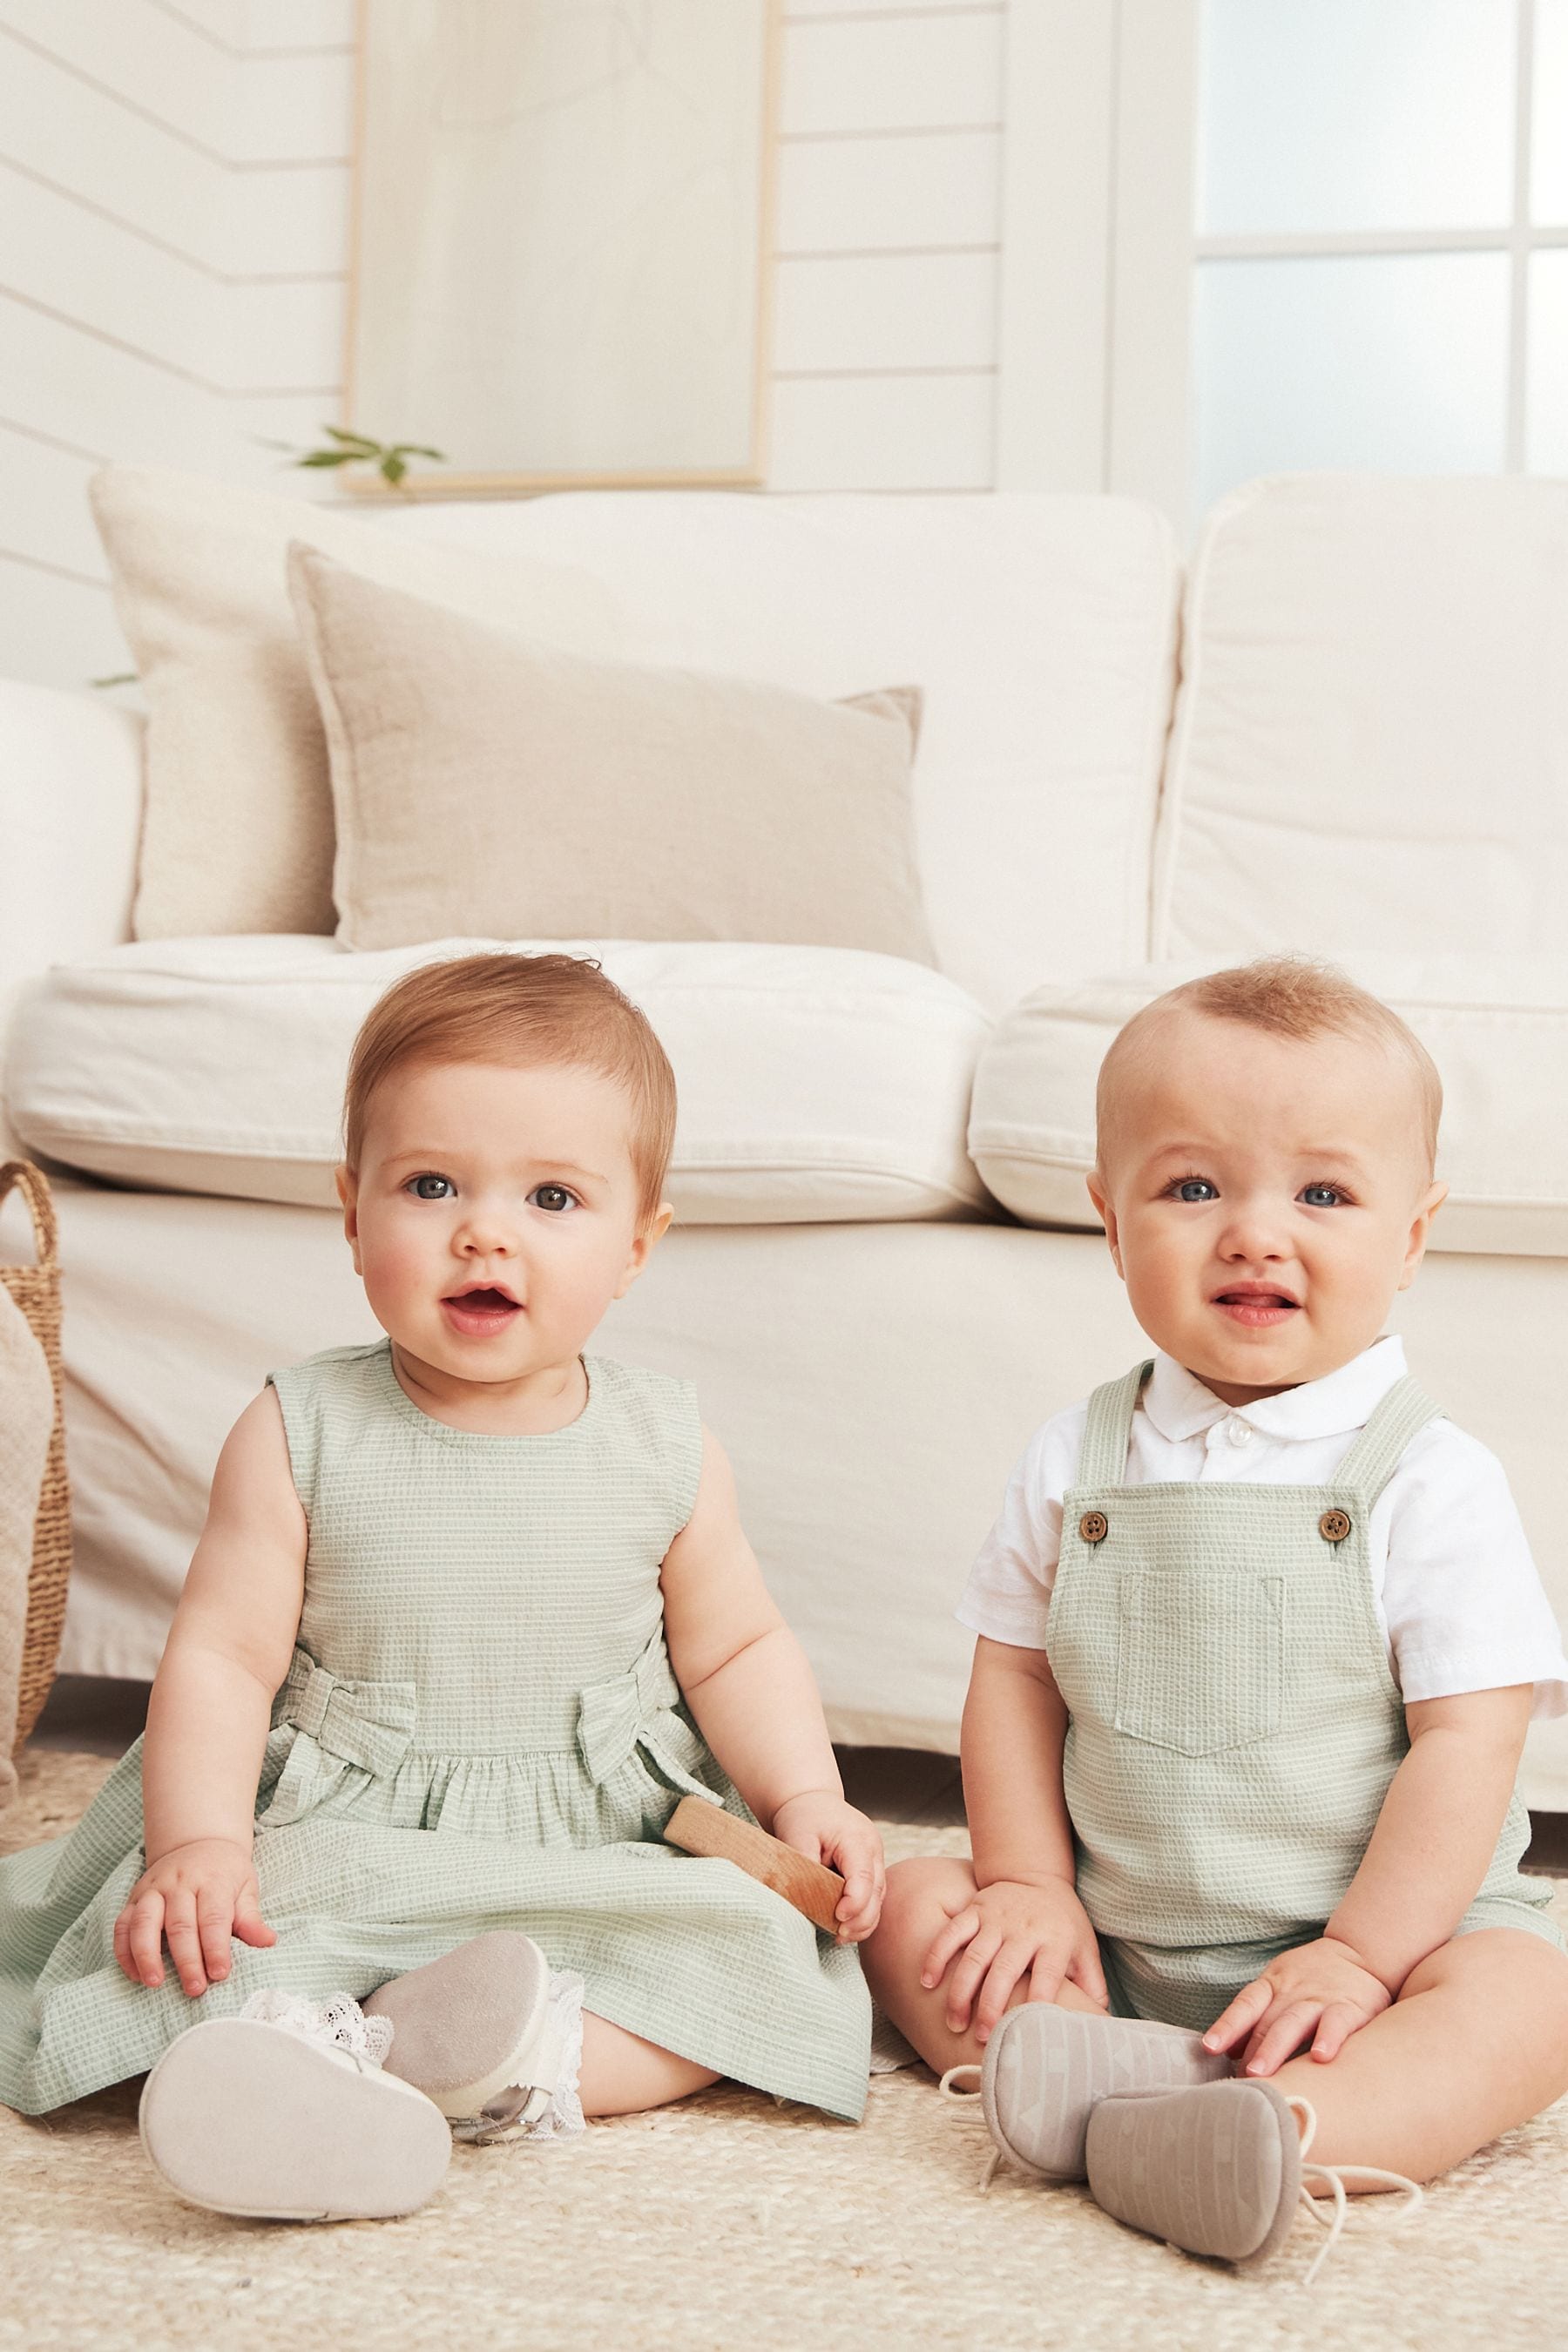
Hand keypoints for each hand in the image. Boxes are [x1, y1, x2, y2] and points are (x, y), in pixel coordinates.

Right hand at [113, 1837, 275, 1996]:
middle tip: (194, 1988)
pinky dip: (124, 1951)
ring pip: (144, 1922)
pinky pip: (122, 1925)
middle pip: (180, 1924)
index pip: (214, 1917)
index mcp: (212, 1880)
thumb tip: (268, 1942)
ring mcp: (153, 1889)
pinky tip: (134, 1974)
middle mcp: (179, 1883)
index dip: (216, 1948)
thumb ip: (251, 1917)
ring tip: (155, 1983)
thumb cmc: (225, 1872)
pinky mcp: (134, 1898)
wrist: (198, 1841)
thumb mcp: (245, 1886)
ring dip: (147, 1955)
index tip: (220, 1974)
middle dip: (187, 1960)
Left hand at [771, 1791, 885, 1941]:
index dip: (855, 1903)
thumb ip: (804, 1865)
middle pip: (877, 1893)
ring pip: (878, 1900)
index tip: (837, 1918)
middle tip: (838, 1935)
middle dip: (860, 1919)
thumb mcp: (797, 1835)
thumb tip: (809, 1898)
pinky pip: (872, 1898)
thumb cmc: (803, 1816)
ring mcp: (875, 1861)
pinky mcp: (870, 1870)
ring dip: (863, 1922)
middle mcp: (873, 1850)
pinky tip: (845, 1928)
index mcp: (858, 1839)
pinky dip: (862, 1915)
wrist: (811, 1801)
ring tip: (841, 1937)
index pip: (864, 1877)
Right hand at [922, 1876, 1107, 2042]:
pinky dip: (937, 1956)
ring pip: (974, 1956)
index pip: (1048, 1974)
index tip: (1026, 2030)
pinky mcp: (975, 1909)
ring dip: (961, 1990)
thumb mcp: (1085, 1950)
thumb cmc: (1063, 1925)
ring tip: (954, 2021)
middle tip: (982, 2037)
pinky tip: (927, 1982)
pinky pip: (951, 1932)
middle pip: (1005, 1969)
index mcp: (1055, 1941)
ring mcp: (996, 1918)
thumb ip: (1092, 1987)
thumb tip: (1098, 2025)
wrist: (1038, 1877)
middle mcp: (1024, 1929)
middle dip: (991, 2005)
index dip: (1038, 2001)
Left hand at [1203, 1936, 1391, 2074]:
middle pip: (1267, 2021)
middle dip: (1251, 2050)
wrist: (1360, 1952)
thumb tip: (1227, 2052)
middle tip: (1239, 2079)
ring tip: (1261, 2073)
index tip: (1208, 2048)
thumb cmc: (1312, 1978)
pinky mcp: (1350, 2007)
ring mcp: (1320, 1998)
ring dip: (1275, 2048)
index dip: (1226, 2026)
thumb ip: (1257, 2018)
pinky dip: (1328, 2037)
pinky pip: (1337, 2022)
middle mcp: (1292, 1991)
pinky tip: (1320, 2057)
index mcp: (1272, 1985)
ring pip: (1294, 2022)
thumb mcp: (1279, 1987)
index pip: (1245, 2005)